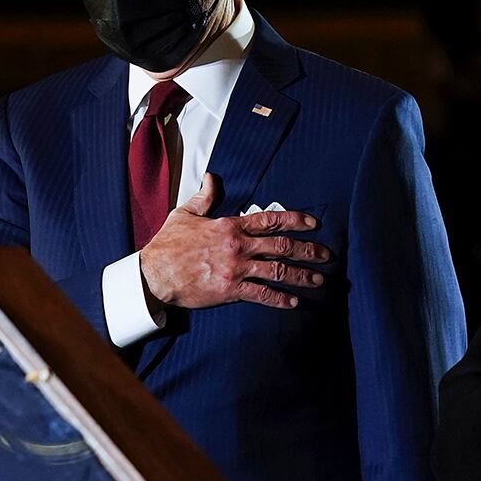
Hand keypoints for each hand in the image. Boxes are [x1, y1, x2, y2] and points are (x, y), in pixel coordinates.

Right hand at [138, 173, 329, 310]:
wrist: (154, 274)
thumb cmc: (167, 244)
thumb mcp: (184, 214)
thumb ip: (204, 196)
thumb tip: (211, 177)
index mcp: (229, 226)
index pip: (269, 219)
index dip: (294, 220)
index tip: (312, 223)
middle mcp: (238, 246)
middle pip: (281, 246)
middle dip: (307, 250)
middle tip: (326, 255)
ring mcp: (236, 269)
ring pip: (277, 271)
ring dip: (300, 276)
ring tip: (318, 280)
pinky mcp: (230, 290)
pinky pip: (261, 294)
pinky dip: (279, 299)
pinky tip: (293, 303)